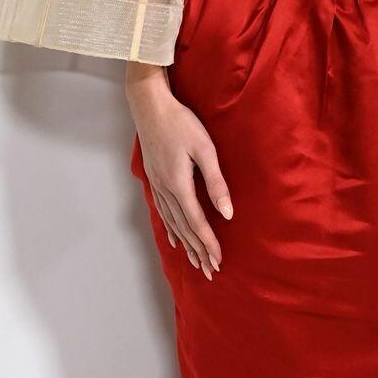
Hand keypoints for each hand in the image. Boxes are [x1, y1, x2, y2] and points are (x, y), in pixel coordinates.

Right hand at [126, 65, 231, 279]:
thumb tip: (227, 214)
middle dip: (198, 251)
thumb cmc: (181, 122)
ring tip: (195, 262)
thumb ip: (216, 182)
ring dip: (186, 244)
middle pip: (184, 229)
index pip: (197, 222)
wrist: (150, 106)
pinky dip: (171, 229)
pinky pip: (163, 212)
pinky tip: (175, 238)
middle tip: (210, 272)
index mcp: (179, 185)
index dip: (209, 244)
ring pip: (173, 223)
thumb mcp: (205, 149)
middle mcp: (165, 190)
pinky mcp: (154, 179)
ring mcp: (157, 185)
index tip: (219, 261)